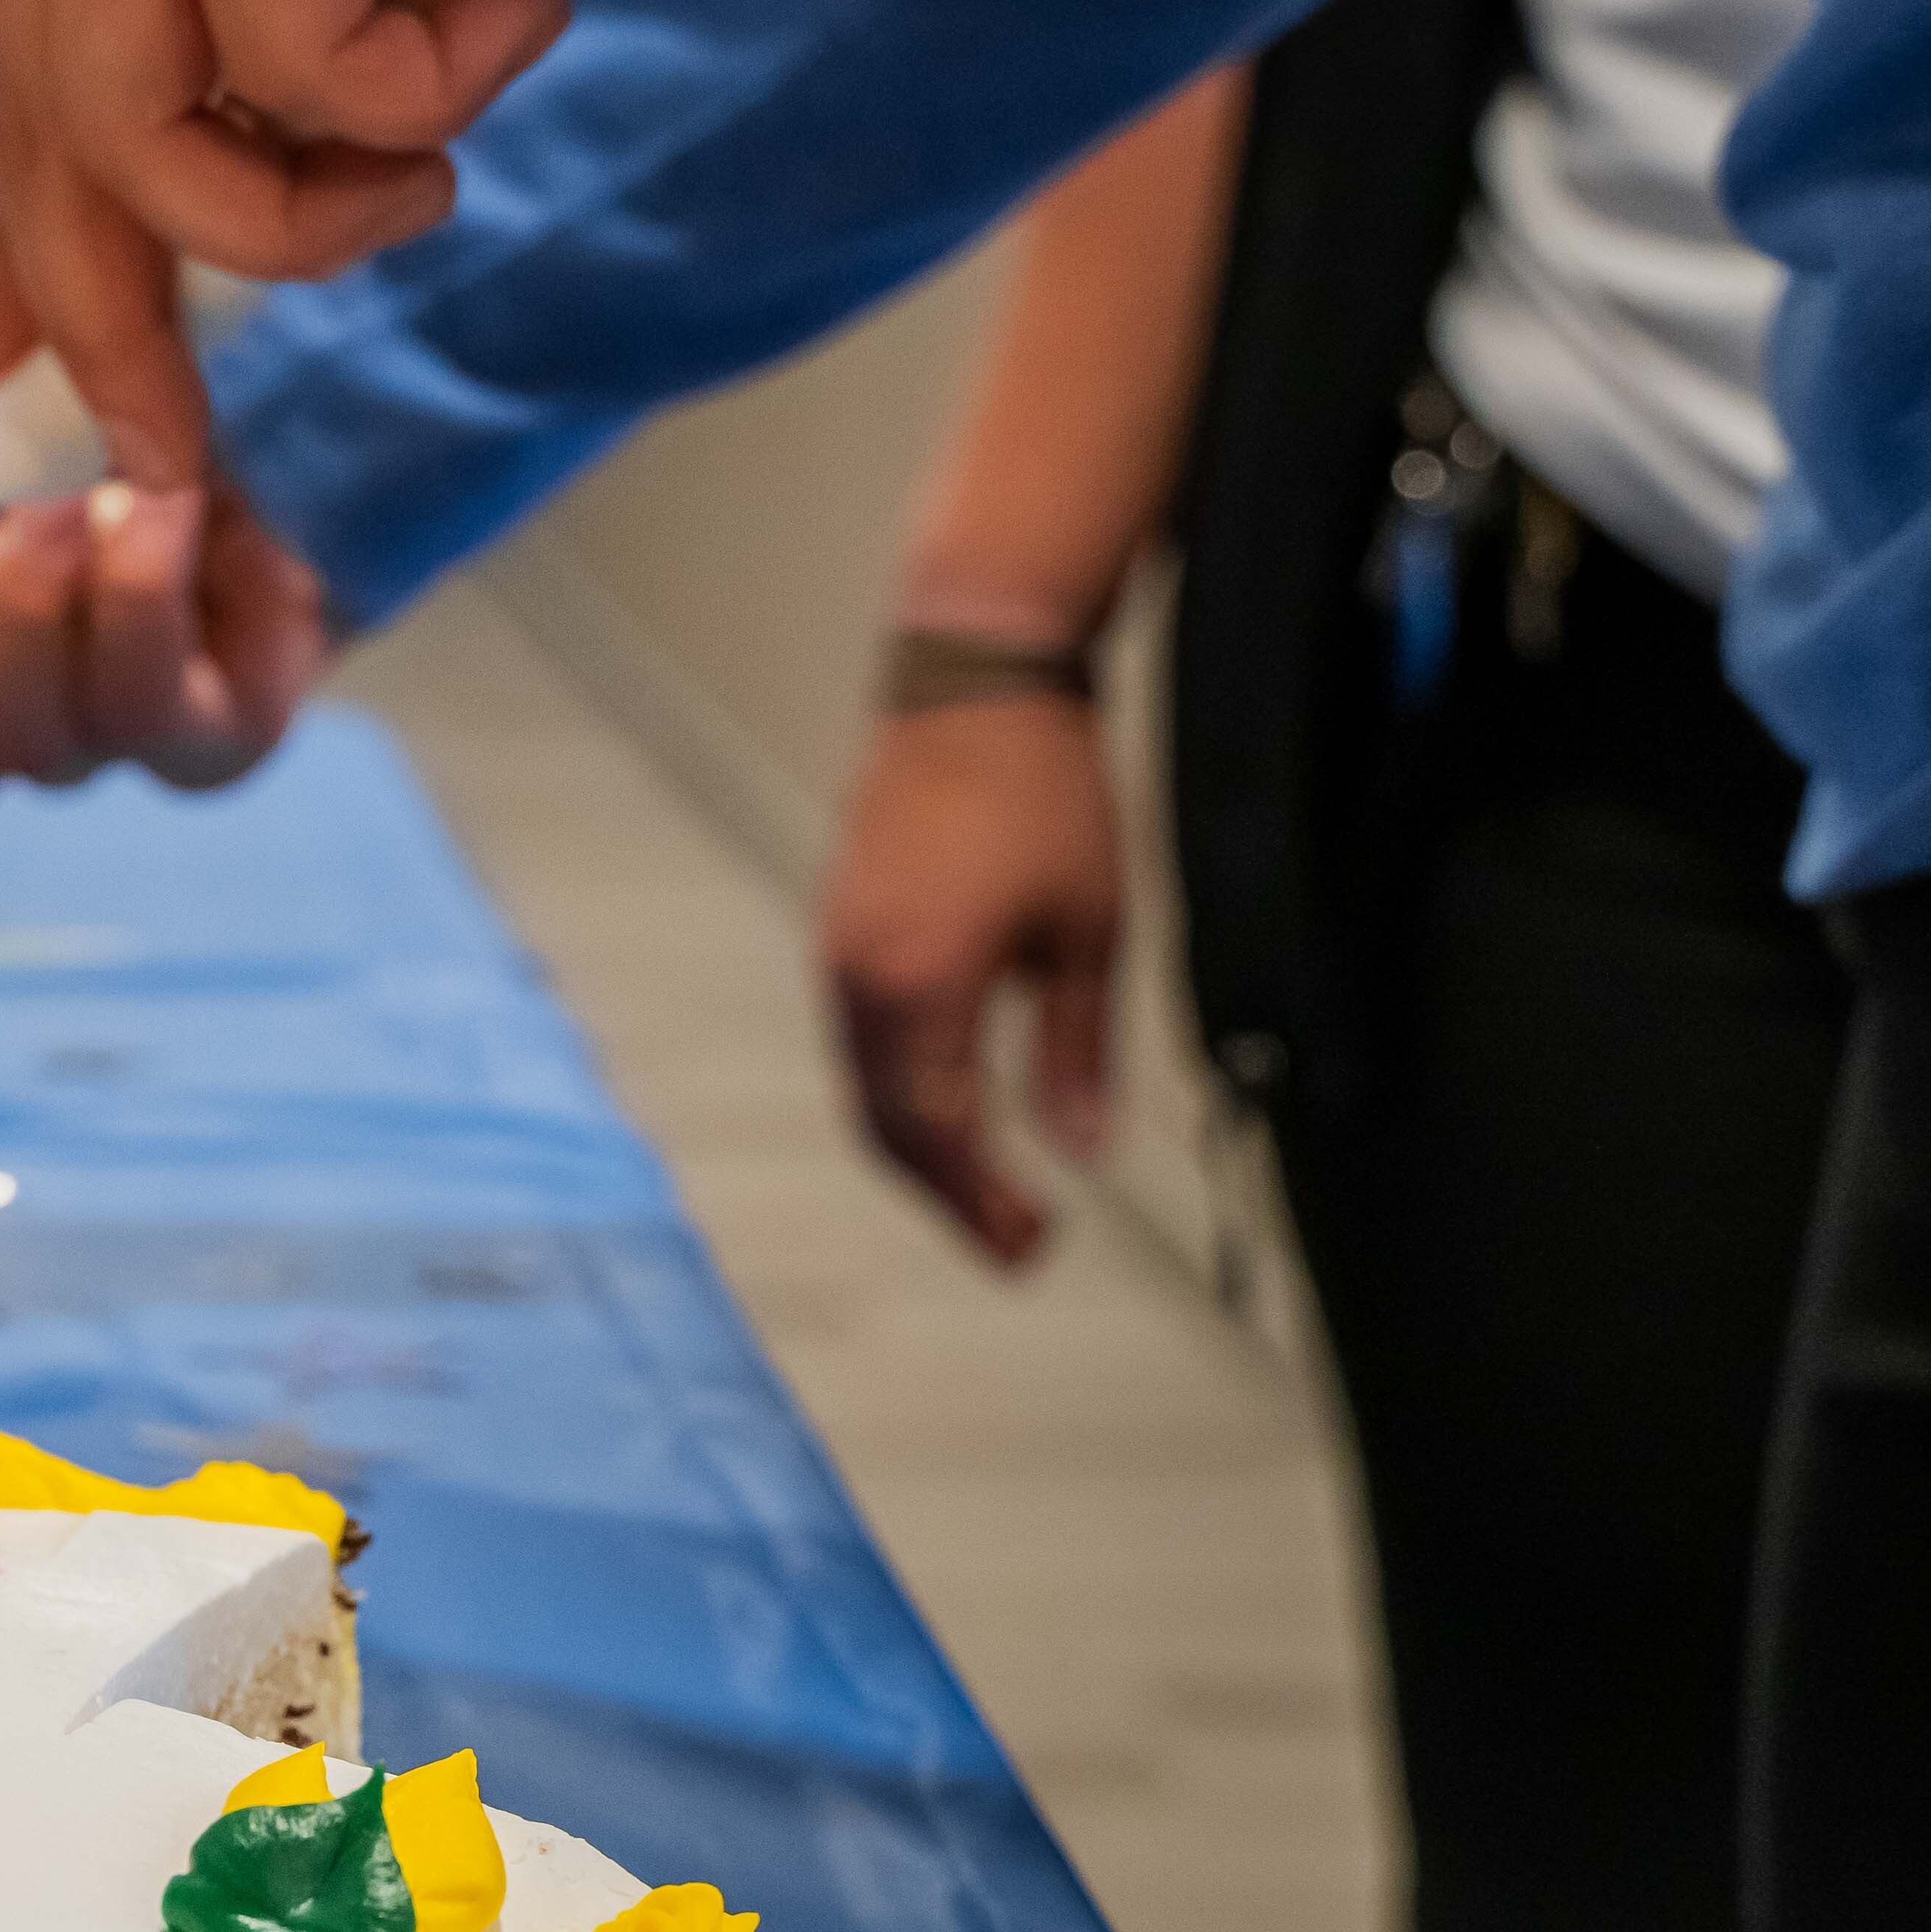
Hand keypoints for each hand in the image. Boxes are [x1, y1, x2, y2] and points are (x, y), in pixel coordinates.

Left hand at [0, 0, 556, 488]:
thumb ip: (281, 18)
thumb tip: (227, 197)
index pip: (19, 64)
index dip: (15, 242)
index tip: (7, 365)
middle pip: (41, 119)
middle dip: (108, 308)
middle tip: (173, 440)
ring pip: (132, 116)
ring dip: (291, 212)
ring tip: (425, 181)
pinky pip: (289, 53)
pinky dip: (410, 92)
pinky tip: (518, 10)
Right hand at [0, 316, 334, 855]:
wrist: (272, 352)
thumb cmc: (75, 393)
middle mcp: (2, 723)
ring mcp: (116, 733)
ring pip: (44, 746)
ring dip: (31, 617)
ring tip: (56, 499)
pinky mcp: (234, 722)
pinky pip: (176, 721)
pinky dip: (155, 603)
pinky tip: (167, 517)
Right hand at [819, 688, 1126, 1265]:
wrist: (972, 684)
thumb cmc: (1045, 795)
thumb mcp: (1091, 932)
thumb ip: (1078, 1052)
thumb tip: (1082, 1149)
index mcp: (922, 989)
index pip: (938, 1134)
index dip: (982, 1204)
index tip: (1032, 1247)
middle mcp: (860, 982)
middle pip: (888, 1127)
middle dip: (949, 1195)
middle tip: (1015, 1243)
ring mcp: (839, 955)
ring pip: (866, 1088)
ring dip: (923, 1148)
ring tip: (987, 1187)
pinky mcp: (841, 930)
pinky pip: (859, 1043)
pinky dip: (901, 1094)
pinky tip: (950, 1105)